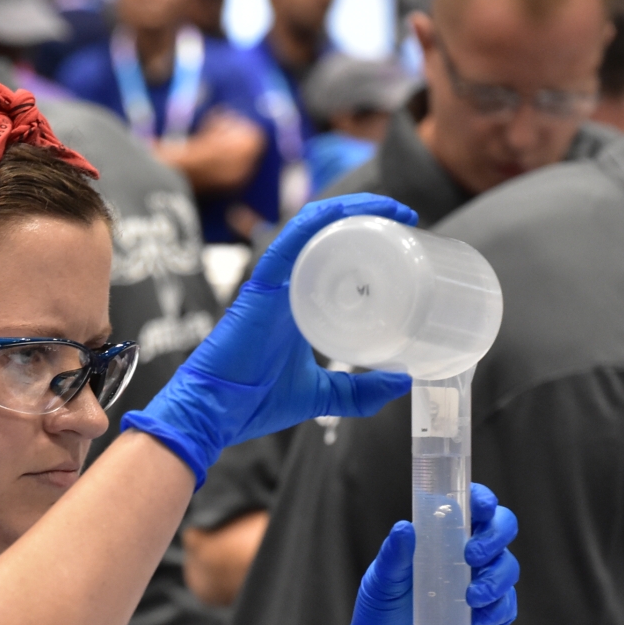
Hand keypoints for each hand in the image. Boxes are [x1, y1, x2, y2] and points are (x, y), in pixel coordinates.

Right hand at [120, 195, 417, 485]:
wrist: (215, 413)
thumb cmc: (255, 402)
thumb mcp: (321, 395)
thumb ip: (359, 392)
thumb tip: (401, 382)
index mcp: (300, 302)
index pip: (334, 255)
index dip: (368, 238)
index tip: (407, 237)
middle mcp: (287, 286)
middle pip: (327, 234)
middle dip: (369, 216)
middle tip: (408, 220)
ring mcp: (273, 284)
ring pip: (311, 229)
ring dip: (351, 211)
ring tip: (391, 211)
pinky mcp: (260, 288)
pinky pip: (287, 243)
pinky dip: (316, 223)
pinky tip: (345, 212)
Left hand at [330, 484, 518, 624]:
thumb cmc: (381, 612)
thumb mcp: (381, 582)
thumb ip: (393, 555)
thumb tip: (406, 527)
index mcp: (441, 537)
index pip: (472, 507)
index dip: (483, 501)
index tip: (480, 507)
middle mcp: (465, 556)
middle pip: (502, 530)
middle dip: (496, 538)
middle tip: (472, 556)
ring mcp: (480, 586)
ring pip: (508, 568)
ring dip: (496, 579)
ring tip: (470, 596)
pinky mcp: (487, 617)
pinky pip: (506, 607)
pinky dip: (496, 610)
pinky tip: (475, 618)